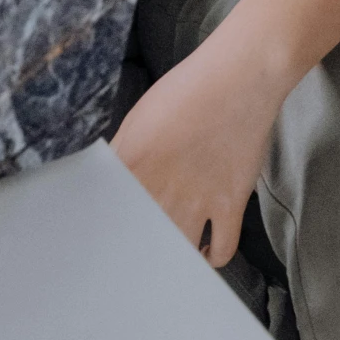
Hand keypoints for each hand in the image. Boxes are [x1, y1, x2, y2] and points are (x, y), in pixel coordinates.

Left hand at [110, 36, 292, 266]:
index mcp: (132, 165)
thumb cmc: (187, 90)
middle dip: (134, 251)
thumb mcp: (137, 119)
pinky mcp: (231, 205)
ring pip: (176, 252)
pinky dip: (210, 258)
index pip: (108, 213)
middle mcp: (161, 189)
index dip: (102, 231)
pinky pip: (221, 250)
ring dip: (169, 259)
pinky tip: (200, 251)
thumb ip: (119, 155)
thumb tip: (104, 180)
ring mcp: (198, 201)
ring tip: (162, 259)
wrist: (239, 80)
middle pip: (140, 238)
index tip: (100, 241)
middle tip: (132, 256)